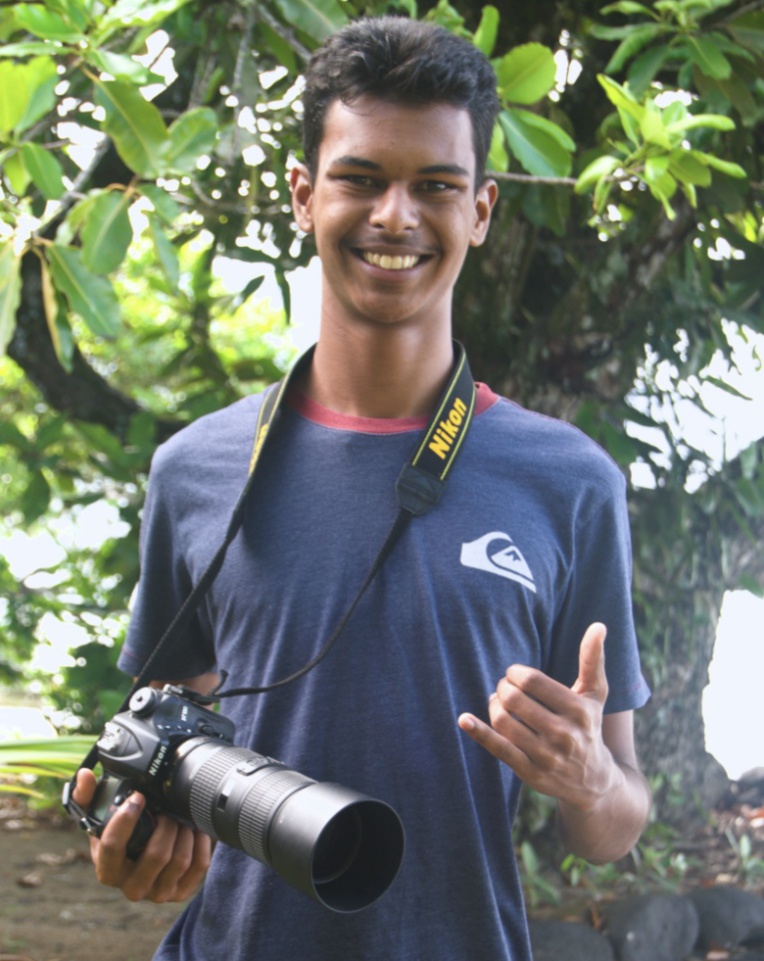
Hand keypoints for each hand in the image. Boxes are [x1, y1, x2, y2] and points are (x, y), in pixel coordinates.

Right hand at [72, 768, 211, 902]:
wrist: (144, 856)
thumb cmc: (121, 834)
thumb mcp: (100, 818)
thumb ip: (87, 795)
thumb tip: (84, 776)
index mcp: (107, 869)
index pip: (112, 847)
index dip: (126, 819)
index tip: (138, 797)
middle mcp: (131, 887)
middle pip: (156, 855)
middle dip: (166, 825)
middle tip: (168, 809)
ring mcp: (157, 893)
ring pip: (180, 861)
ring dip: (185, 832)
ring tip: (182, 817)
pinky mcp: (180, 892)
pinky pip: (199, 866)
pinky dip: (201, 843)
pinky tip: (196, 829)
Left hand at [458, 623, 616, 811]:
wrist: (593, 782)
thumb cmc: (589, 726)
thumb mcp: (595, 695)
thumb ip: (593, 660)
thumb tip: (598, 625)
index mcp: (578, 710)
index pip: (532, 681)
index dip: (515, 672)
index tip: (514, 674)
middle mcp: (564, 734)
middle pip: (514, 699)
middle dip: (502, 687)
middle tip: (504, 687)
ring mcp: (546, 756)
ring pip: (503, 721)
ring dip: (493, 705)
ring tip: (498, 702)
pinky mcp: (529, 772)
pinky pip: (498, 748)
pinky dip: (478, 732)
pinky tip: (464, 719)